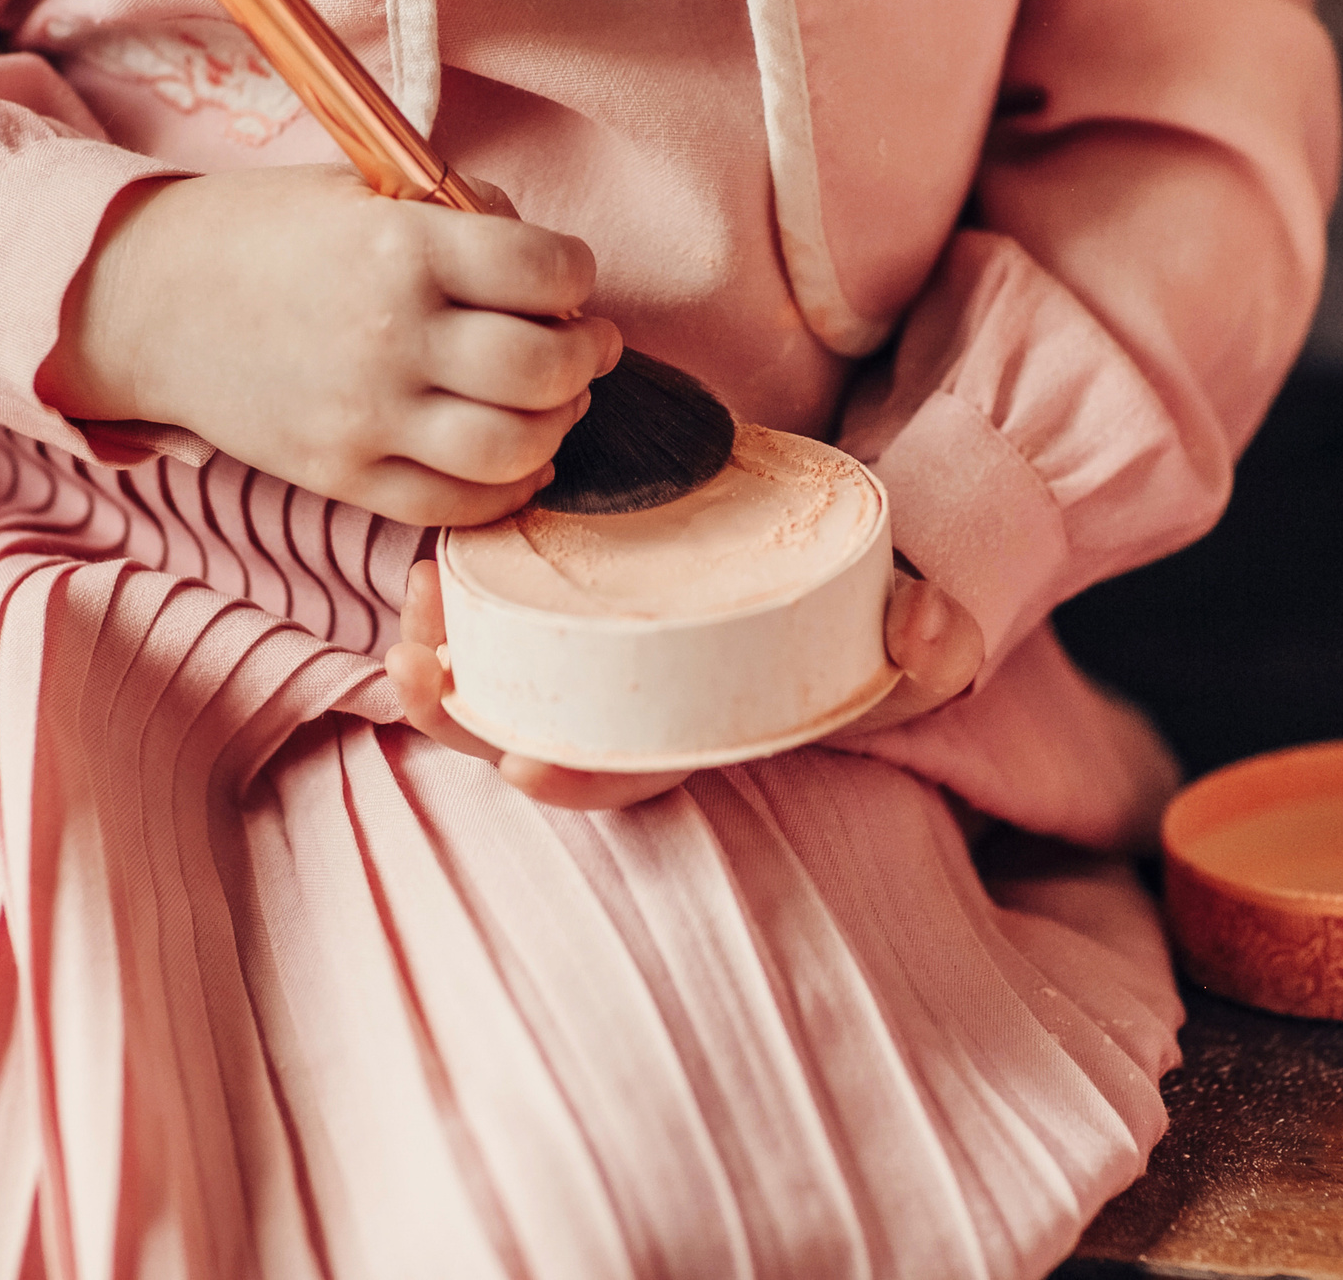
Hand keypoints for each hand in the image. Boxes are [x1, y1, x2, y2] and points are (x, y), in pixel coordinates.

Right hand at [39, 165, 621, 525]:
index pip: (546, 270)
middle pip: (545, 368)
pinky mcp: (344, 477)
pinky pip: (458, 506)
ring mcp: (367, 418)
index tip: (568, 278)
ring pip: (516, 448)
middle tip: (585, 344)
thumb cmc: (266, 235)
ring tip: (554, 399)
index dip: (577, 274)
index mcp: (402, 247)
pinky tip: (519, 458)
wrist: (150, 301)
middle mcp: (392, 336)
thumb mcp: (364, 191)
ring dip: (558, 424)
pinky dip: (509, 488)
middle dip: (586, 356)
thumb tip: (550, 272)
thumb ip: (463, 216)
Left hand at [382, 556, 985, 810]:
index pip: (632, 778)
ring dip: (442, 657)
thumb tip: (919, 623)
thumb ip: (934, 641)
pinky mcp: (587, 603)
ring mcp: (609, 667)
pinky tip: (432, 562)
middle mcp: (646, 716)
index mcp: (710, 739)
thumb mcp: (924, 641)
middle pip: (536, 738)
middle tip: (417, 670)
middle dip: (464, 718)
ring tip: (408, 606)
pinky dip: (464, 602)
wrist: (866, 566)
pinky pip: (507, 620)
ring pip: (503, 686)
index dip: (576, 780)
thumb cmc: (882, 628)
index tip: (522, 763)